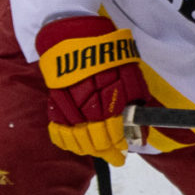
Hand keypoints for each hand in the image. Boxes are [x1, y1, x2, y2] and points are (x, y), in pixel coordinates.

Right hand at [35, 15, 140, 166]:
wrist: (75, 35)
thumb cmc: (107, 54)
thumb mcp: (130, 75)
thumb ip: (136, 104)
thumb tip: (141, 134)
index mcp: (110, 94)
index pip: (116, 130)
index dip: (121, 143)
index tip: (126, 150)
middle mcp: (89, 101)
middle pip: (97, 138)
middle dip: (108, 151)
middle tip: (116, 158)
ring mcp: (69, 104)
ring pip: (78, 138)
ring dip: (89, 149)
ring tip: (97, 152)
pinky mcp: (54, 103)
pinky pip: (58, 130)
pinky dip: (66, 141)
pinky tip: (75, 145)